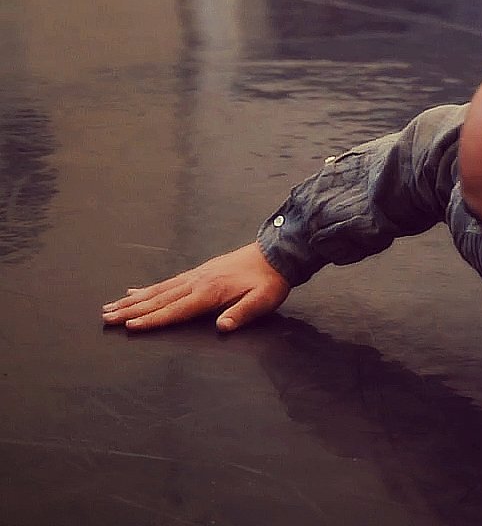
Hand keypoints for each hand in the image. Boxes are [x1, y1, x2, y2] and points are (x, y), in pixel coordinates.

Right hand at [102, 242, 290, 332]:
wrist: (277, 253)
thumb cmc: (270, 281)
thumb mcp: (263, 300)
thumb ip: (242, 313)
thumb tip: (223, 327)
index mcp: (209, 292)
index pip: (175, 310)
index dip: (152, 320)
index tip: (129, 326)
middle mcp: (197, 282)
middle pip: (158, 299)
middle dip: (130, 310)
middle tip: (105, 317)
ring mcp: (195, 275)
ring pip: (158, 290)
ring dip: (132, 299)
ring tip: (110, 306)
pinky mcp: (198, 272)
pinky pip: (167, 282)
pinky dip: (148, 288)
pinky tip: (135, 291)